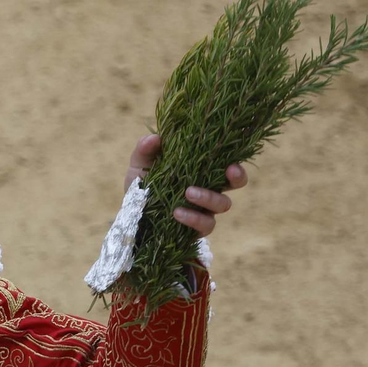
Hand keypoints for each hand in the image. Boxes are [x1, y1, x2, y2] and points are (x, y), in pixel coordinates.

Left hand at [126, 133, 247, 237]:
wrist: (130, 215)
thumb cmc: (142, 184)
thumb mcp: (140, 165)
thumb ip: (145, 150)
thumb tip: (155, 138)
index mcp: (201, 170)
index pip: (226, 163)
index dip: (236, 160)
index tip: (233, 160)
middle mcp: (209, 189)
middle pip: (236, 183)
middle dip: (237, 177)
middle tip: (227, 172)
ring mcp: (204, 210)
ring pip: (223, 204)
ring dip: (209, 197)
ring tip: (188, 193)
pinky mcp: (196, 228)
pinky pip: (205, 225)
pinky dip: (194, 218)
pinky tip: (177, 213)